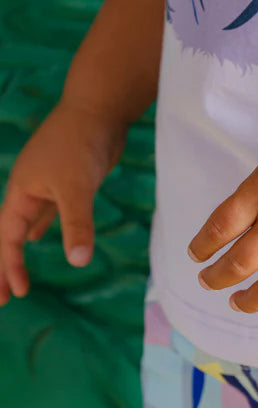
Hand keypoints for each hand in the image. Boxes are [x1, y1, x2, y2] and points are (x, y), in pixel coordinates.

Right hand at [0, 98, 127, 303]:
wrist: (99, 109)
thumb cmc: (80, 143)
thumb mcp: (77, 188)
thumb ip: (77, 224)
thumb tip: (78, 261)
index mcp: (21, 192)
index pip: (8, 238)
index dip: (8, 267)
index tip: (14, 294)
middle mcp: (29, 191)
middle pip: (11, 235)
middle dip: (5, 266)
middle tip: (4, 297)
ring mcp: (49, 186)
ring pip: (30, 225)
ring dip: (23, 248)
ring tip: (18, 274)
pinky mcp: (70, 182)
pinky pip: (50, 212)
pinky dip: (46, 228)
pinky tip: (44, 237)